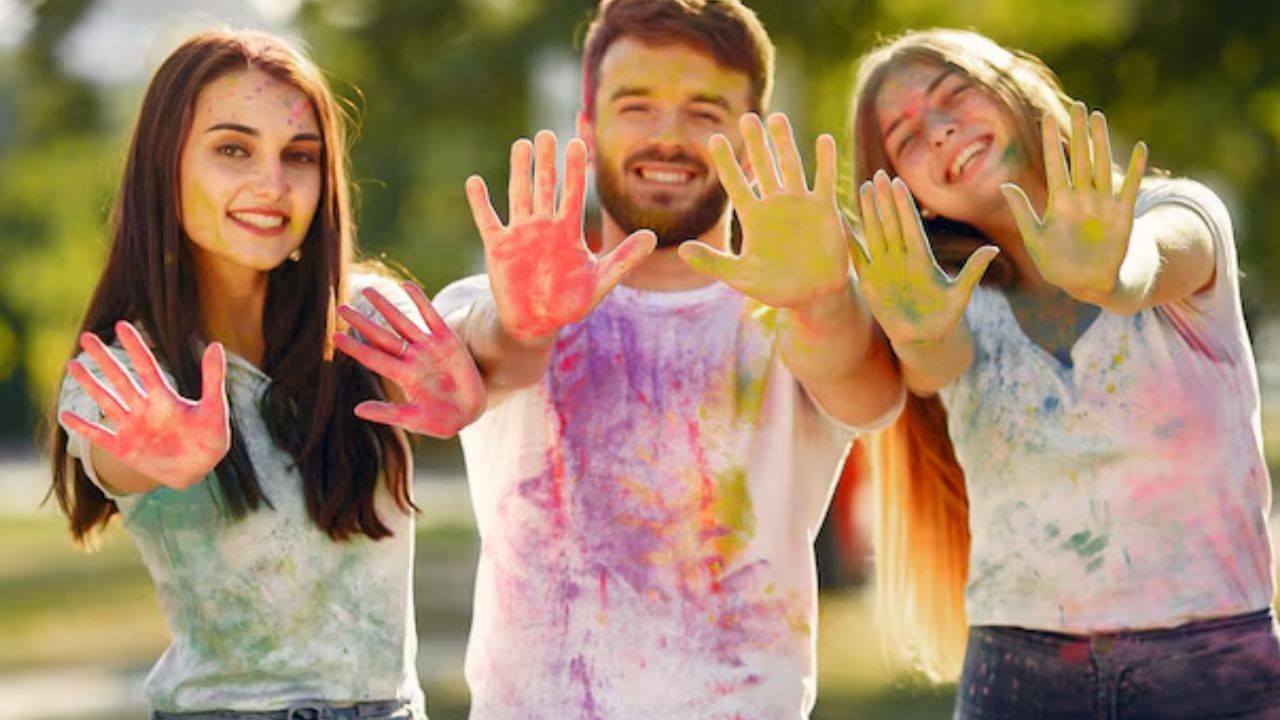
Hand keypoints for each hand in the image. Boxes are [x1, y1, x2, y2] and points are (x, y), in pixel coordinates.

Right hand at [59, 321, 229, 489]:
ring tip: (72, 365)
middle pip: (120, 379)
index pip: (146, 367)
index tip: (121, 325)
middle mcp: (144, 409)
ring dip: (90, 384)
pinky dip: (82, 427)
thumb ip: (213, 378)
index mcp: (164, 399)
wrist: (201, 469)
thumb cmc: (211, 437)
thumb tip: (216, 345)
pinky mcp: (124, 449)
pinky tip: (64, 415)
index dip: (135, 347)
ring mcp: (132, 428)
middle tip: (86, 337)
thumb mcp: (214, 407)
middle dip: (104, 358)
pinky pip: (98, 436)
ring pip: (106, 400)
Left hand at [334, 282, 485, 437]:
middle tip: (341, 307)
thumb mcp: (414, 420)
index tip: (335, 336)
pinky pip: (430, 315)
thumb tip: (356, 410)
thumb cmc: (442, 421)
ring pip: (402, 321)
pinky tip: (406, 285)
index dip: (355, 347)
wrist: (471, 412)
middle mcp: (412, 358)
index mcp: (403, 376)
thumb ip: (388, 414)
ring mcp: (429, 347)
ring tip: (367, 290)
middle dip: (362, 322)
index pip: (374, 357)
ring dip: (385, 306)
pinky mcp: (447, 340)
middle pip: (382, 336)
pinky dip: (420, 300)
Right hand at [465, 130, 655, 342]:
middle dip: (546, 162)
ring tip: (521, 144)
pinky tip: (475, 181)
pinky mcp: (498, 247)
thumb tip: (654, 237)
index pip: (573, 193)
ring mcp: (520, 234)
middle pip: (545, 187)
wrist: (537, 323)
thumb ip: (624, 258)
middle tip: (546, 134)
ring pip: (519, 195)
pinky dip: (480, 203)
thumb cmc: (569, 302)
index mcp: (568, 231)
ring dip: (519, 171)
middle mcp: (544, 226)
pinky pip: (487, 220)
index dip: (575, 170)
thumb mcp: (601, 281)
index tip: (577, 144)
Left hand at [678, 113, 848, 307]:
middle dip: (755, 142)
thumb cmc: (775, 288)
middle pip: (762, 166)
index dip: (726, 162)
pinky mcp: (824, 210)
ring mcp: (800, 204)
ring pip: (791, 166)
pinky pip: (824, 181)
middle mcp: (775, 204)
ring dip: (785, 142)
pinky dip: (825, 161)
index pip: (736, 183)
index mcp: (753, 217)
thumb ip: (712, 262)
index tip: (715, 138)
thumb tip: (682, 249)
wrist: (812, 296)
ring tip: (777, 117)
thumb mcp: (739, 277)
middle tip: (747, 117)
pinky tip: (824, 139)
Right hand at [853, 171, 998, 347]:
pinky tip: (843, 224)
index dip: (904, 205)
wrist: (922, 339)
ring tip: (862, 189)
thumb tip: (993, 249)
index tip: (898, 183)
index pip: (911, 226)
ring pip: (874, 234)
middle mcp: (902, 259)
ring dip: (868, 212)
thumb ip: (972, 271)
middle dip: (884, 200)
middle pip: (891, 223)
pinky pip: (858, 257)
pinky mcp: (870, 282)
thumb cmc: (944, 319)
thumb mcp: (959, 295)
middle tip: (878, 175)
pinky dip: (850, 242)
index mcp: (922, 259)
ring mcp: (885, 268)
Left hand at [1001, 102, 1146, 300]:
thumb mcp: (1035, 238)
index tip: (1047, 116)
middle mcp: (1080, 196)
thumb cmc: (1056, 264)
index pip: (1054, 164)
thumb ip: (1023, 212)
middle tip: (1078, 106)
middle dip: (1078, 133)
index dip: (1051, 141)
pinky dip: (1135, 171)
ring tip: (1099, 118)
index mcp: (1058, 201)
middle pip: (1079, 158)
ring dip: (1101, 143)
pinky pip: (1129, 188)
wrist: (1086, 283)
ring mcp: (1102, 203)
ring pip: (1101, 166)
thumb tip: (1005, 185)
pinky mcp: (1122, 214)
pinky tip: (1140, 150)